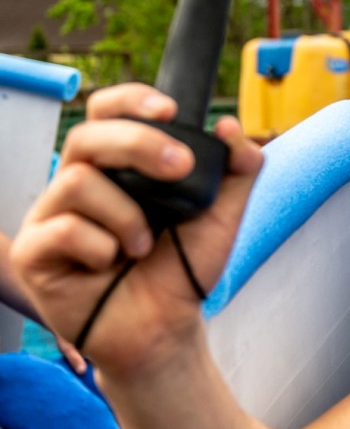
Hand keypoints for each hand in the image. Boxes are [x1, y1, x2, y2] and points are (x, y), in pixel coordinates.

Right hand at [12, 84, 262, 376]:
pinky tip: (110, 266)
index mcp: (116, 167)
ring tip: (144, 245)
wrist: (166, 327)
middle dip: (139, 144)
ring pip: (77, 181)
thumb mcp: (222, 216)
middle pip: (88, 136)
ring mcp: (51, 216)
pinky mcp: (34, 253)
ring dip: (126, 214)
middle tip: (181, 167)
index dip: (130, 100)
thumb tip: (229, 127)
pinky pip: (62, 228)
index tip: (169, 109)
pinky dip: (100, 247)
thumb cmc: (182, 269)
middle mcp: (77, 184)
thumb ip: (236, 170)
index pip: (106, 112)